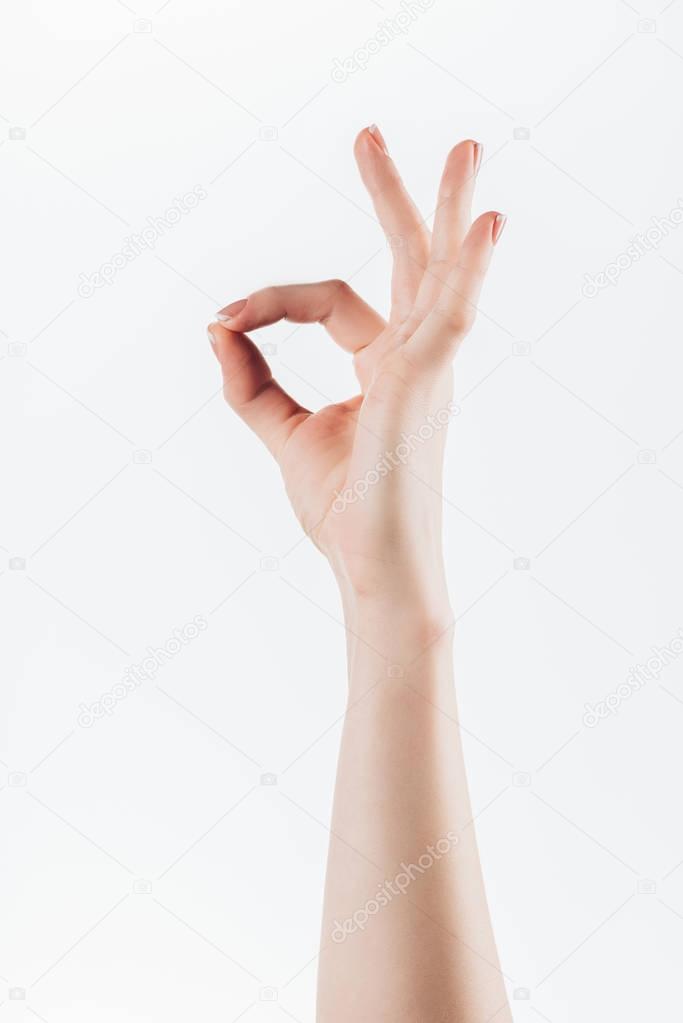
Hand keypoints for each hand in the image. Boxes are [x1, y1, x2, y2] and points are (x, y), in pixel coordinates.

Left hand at [208, 126, 505, 608]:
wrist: (374, 569)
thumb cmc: (345, 510)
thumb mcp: (286, 435)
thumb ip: (250, 382)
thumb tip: (215, 327)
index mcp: (386, 364)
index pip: (332, 300)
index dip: (272, 300)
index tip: (224, 317)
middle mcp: (415, 358)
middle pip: (410, 259)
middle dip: (395, 195)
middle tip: (368, 134)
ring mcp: (427, 370)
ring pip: (439, 272)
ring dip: (448, 207)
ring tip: (466, 146)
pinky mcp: (425, 388)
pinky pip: (451, 317)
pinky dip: (468, 270)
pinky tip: (485, 224)